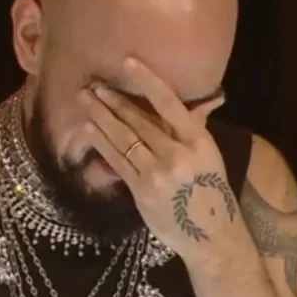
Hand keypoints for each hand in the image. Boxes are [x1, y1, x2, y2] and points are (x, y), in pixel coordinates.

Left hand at [83, 57, 245, 262]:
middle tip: (93, 85)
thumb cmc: (210, 190)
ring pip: (124, 139)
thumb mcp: (208, 156)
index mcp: (198, 140)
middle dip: (113, 101)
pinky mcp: (141, 190)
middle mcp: (177, 154)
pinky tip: (90, 130)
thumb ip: (192, 129)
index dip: (147, 80)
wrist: (211, 235)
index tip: (128, 62)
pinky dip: (102, 144)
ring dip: (101, 118)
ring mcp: (157, 173)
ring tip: (86, 101)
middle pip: (138, 121)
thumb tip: (189, 103)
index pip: (169, 102)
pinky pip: (118, 161)